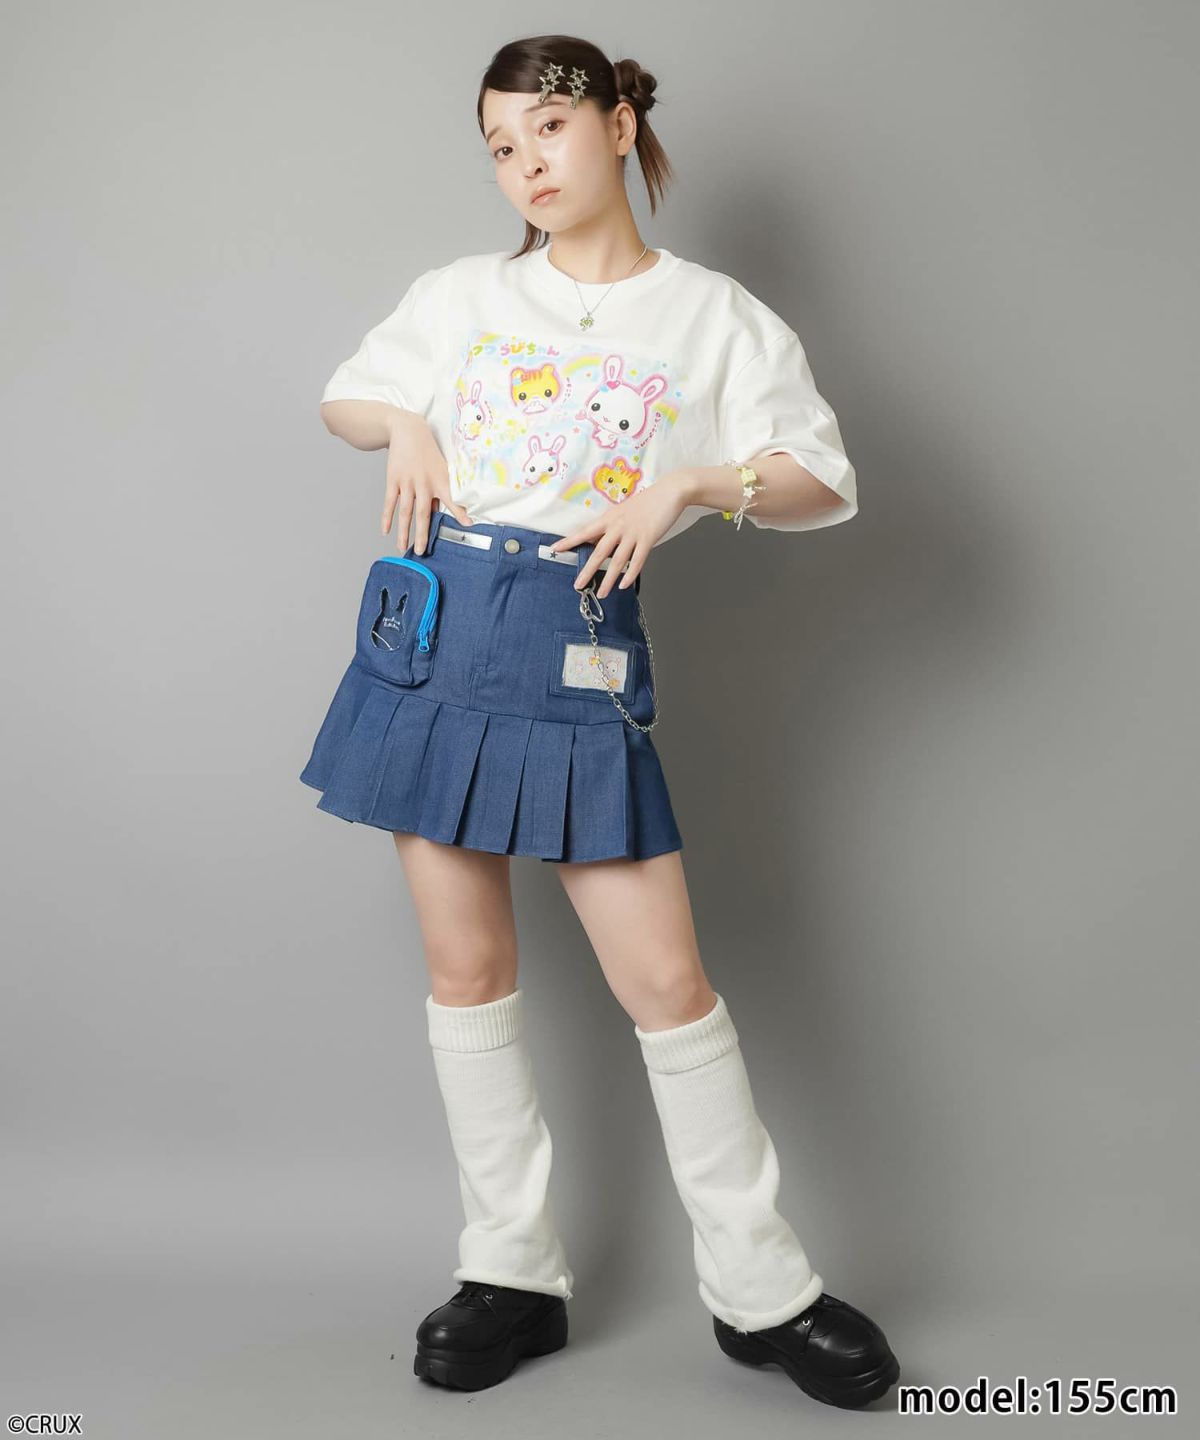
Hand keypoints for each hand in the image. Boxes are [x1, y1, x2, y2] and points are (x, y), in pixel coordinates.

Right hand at [380, 411, 474, 553]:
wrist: (408, 430)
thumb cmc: (428, 452)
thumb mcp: (441, 468)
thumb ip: (440, 491)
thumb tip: (439, 513)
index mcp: (440, 480)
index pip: (452, 499)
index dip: (460, 512)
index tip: (468, 524)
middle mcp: (424, 483)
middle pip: (423, 513)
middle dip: (422, 534)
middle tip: (421, 552)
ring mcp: (407, 482)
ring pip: (405, 511)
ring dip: (404, 531)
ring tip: (403, 548)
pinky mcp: (393, 480)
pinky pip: (390, 502)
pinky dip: (387, 517)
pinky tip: (385, 530)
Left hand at [548, 471, 692, 598]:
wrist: (669, 492)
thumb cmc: (646, 502)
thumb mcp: (622, 511)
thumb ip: (610, 525)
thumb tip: (596, 538)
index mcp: (609, 519)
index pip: (585, 532)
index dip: (569, 542)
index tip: (555, 549)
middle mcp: (618, 527)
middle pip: (599, 552)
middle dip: (588, 571)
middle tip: (578, 585)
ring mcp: (633, 534)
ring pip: (618, 561)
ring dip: (609, 579)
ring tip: (602, 593)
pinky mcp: (648, 539)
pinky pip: (637, 561)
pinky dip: (630, 575)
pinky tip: (624, 585)